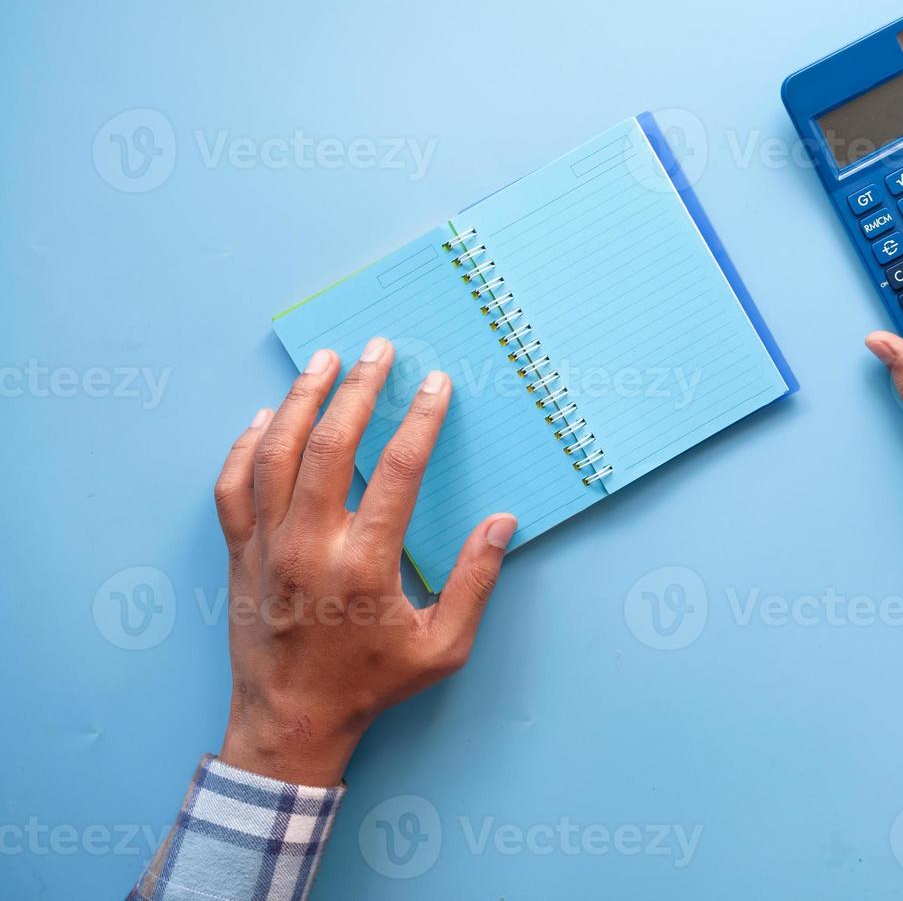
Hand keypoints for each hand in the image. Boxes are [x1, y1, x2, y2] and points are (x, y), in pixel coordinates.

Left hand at [212, 340, 517, 785]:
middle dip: (357, 389)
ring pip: (273, 454)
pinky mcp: (239, 555)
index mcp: (363, 566)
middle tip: (377, 350)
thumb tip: (502, 523)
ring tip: (323, 362)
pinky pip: (232, 487)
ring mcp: (266, 548)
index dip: (420, 420)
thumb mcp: (443, 648)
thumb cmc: (372, 684)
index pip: (396, 471)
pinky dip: (244, 446)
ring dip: (299, 401)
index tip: (435, 384)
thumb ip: (476, 582)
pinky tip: (262, 418)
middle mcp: (308, 547)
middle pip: (328, 446)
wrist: (291, 722)